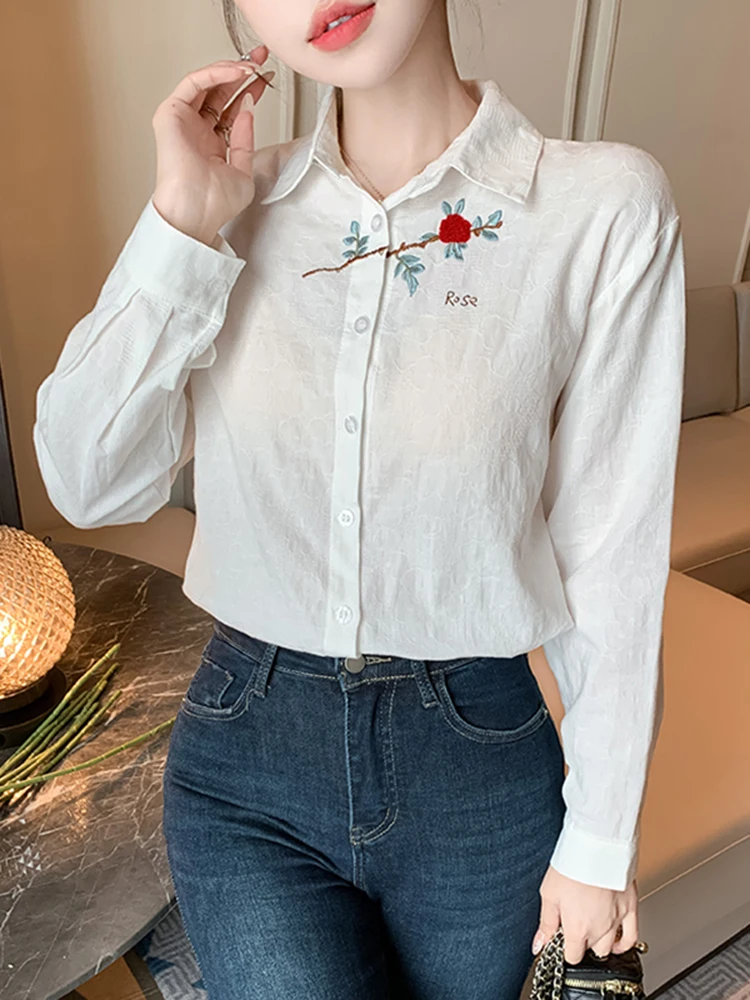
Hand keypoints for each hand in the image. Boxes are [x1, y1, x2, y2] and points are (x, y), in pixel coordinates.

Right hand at [151, 45, 274, 244]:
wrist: (196, 212)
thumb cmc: (214, 204)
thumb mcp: (243, 171)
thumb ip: (246, 140)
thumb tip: (248, 109)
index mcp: (212, 145)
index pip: (232, 109)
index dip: (249, 91)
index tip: (266, 78)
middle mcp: (197, 131)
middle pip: (219, 92)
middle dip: (241, 72)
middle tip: (260, 59)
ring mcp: (183, 121)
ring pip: (206, 83)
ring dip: (229, 69)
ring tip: (251, 65)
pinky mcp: (171, 114)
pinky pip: (193, 83)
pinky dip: (215, 73)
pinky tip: (235, 72)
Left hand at [531, 865, 638, 962]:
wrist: (596, 846)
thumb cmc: (572, 864)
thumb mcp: (549, 893)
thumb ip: (546, 923)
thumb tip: (539, 943)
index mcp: (577, 928)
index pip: (572, 956)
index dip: (565, 949)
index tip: (561, 939)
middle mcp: (598, 929)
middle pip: (590, 950)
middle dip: (581, 942)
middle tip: (574, 926)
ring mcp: (616, 920)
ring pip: (609, 946)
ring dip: (599, 942)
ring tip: (591, 930)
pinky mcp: (630, 909)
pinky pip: (632, 937)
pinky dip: (624, 944)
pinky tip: (617, 944)